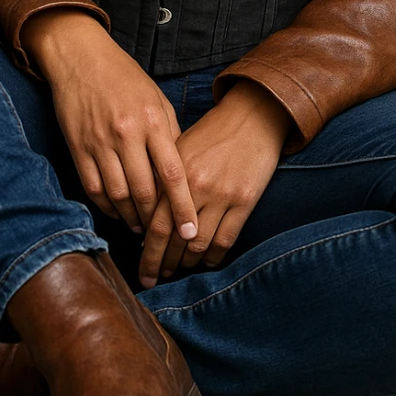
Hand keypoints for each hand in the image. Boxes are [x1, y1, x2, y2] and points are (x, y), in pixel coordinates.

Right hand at [21, 9, 198, 241]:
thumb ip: (171, 133)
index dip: (183, 207)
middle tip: (164, 235)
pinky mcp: (78, 148)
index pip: (173, 173)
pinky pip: (93, 188)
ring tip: (141, 227)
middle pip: (145, 191)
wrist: (80, 57)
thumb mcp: (156, 97)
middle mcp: (127, 134)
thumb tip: (183, 171)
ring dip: (131, 217)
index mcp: (152, 120)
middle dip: (156, 220)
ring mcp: (100, 142)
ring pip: (118, 195)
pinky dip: (106, 206)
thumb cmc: (124, 76)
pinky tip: (117, 212)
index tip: (191, 232)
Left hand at [138, 80, 291, 288]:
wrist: (252, 116)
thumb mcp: (182, 148)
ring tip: (178, 271)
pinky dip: (213, 257)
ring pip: (199, 244)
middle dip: (162, 264)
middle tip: (154, 279)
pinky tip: (205, 262)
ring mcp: (222, 194)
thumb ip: (165, 180)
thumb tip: (148, 219)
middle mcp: (197, 186)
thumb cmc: (213, 132)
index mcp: (176, 172)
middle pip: (174, 239)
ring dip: (186, 264)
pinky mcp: (245, 199)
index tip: (142, 268)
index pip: (155, 224)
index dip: (148, 253)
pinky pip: (226, 239)